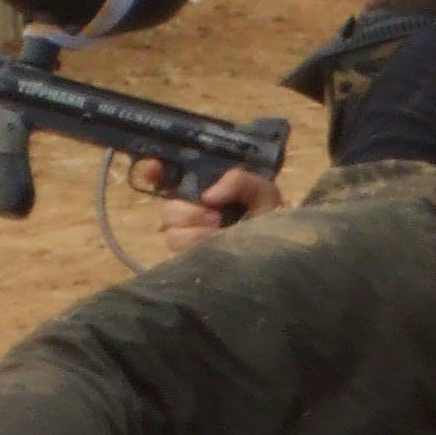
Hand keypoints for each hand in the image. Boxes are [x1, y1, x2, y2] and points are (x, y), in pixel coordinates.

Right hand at [134, 164, 282, 252]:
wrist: (282, 259)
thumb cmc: (271, 222)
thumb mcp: (262, 192)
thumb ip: (239, 181)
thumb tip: (207, 196)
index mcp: (204, 194)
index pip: (168, 179)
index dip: (154, 172)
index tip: (153, 168)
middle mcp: (191, 217)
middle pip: (167, 210)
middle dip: (188, 213)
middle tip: (216, 218)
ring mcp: (187, 243)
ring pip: (171, 234)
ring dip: (196, 234)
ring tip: (221, 236)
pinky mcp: (186, 265)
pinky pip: (177, 256)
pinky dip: (197, 249)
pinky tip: (215, 250)